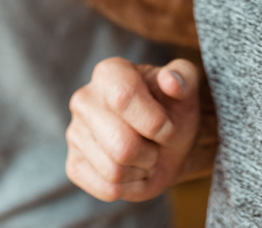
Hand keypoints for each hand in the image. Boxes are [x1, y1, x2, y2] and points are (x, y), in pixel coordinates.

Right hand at [66, 57, 200, 202]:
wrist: (166, 142)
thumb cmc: (173, 110)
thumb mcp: (186, 90)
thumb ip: (184, 77)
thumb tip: (170, 80)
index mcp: (109, 72)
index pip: (123, 98)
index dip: (154, 122)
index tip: (168, 126)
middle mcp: (85, 98)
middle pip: (121, 145)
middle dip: (150, 152)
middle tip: (156, 143)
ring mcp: (75, 132)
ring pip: (114, 170)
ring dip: (141, 169)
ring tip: (145, 154)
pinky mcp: (74, 164)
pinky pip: (107, 189)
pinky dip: (130, 186)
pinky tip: (132, 168)